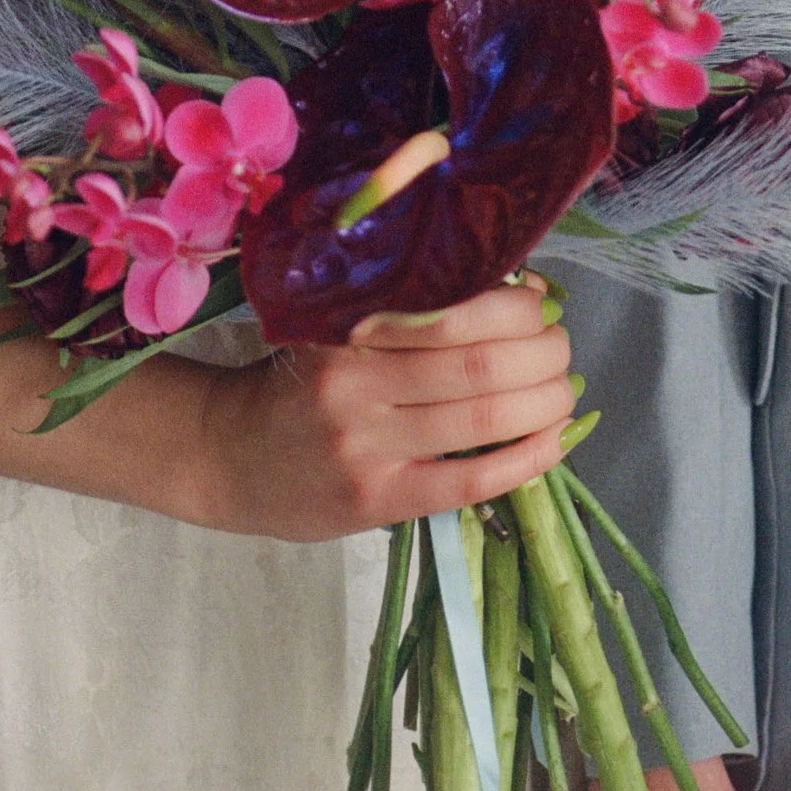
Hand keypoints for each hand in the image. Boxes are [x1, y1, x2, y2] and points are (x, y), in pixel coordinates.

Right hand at [186, 278, 580, 540]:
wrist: (226, 458)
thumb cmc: (296, 383)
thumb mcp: (335, 328)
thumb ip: (408, 311)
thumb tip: (517, 289)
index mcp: (349, 326)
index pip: (453, 307)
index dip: (515, 304)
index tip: (540, 301)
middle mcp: (357, 381)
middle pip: (478, 362)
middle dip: (542, 351)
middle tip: (561, 346)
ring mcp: (367, 445)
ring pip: (482, 417)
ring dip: (544, 401)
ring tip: (564, 391)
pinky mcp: (377, 500)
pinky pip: (469, 481)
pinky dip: (524, 460)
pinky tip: (553, 442)